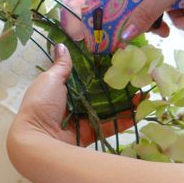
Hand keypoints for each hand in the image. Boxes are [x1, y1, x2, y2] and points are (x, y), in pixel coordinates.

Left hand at [8, 44, 134, 147]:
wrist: (39, 137)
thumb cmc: (42, 103)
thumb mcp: (50, 79)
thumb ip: (61, 65)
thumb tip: (61, 44)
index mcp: (61, 88)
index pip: (84, 75)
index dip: (99, 67)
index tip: (118, 56)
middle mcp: (73, 103)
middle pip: (98, 92)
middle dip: (116, 83)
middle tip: (138, 72)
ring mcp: (83, 118)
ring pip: (108, 107)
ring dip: (126, 100)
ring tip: (145, 87)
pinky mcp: (92, 132)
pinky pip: (111, 124)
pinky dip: (127, 118)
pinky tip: (143, 107)